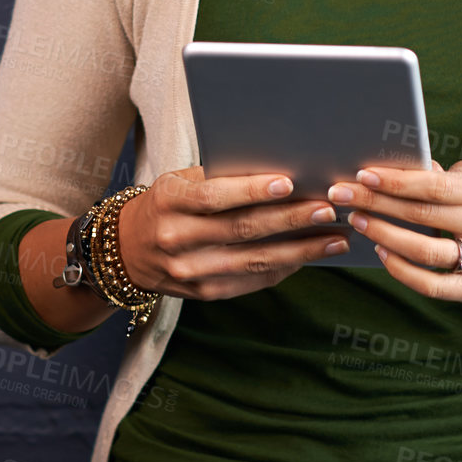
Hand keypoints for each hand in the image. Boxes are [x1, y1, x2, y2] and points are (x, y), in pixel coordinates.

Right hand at [118, 166, 352, 300]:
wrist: (127, 249)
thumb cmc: (165, 204)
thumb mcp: (178, 182)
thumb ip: (217, 177)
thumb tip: (277, 169)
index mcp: (168, 201)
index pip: (212, 196)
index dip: (250, 190)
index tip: (288, 182)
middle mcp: (176, 238)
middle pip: (240, 229)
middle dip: (290, 219)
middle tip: (328, 209)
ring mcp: (189, 271)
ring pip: (253, 260)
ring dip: (299, 249)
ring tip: (335, 238)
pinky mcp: (204, 293)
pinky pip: (250, 280)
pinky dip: (283, 267)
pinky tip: (309, 256)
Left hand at [327, 159, 461, 302]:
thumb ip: (449, 174)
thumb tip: (404, 166)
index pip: (437, 185)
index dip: (397, 181)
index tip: (362, 174)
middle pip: (425, 215)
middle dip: (376, 204)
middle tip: (340, 195)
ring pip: (427, 252)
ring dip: (384, 235)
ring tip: (357, 221)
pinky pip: (436, 286)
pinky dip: (404, 272)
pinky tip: (382, 254)